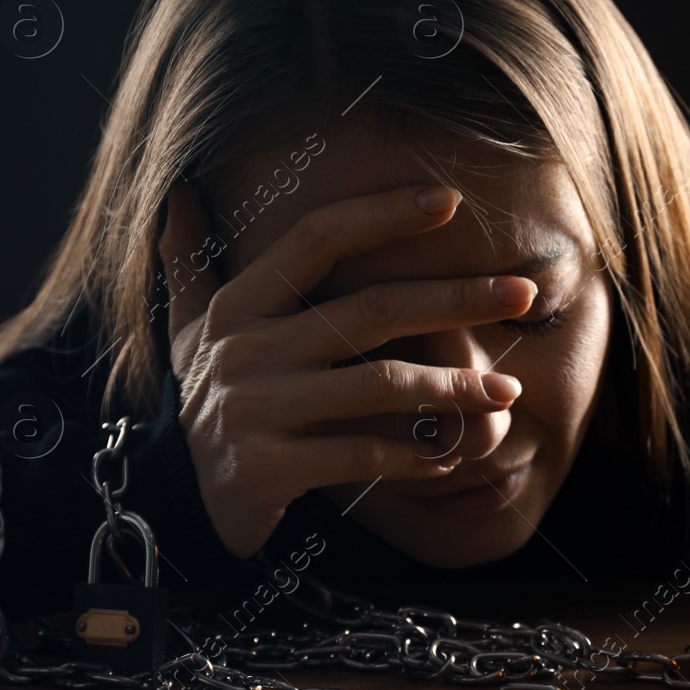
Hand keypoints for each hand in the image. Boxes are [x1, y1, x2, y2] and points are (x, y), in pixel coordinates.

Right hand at [159, 181, 537, 558]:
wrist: (167, 499)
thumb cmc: (205, 397)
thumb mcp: (186, 329)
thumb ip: (189, 260)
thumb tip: (182, 190)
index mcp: (239, 305)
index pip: (317, 239)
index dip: (382, 215)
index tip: (450, 201)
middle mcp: (247, 350)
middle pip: (370, 309)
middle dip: (455, 298)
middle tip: (522, 292)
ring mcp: (256, 411)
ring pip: (376, 386)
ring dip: (451, 388)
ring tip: (509, 391)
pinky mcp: (268, 469)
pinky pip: (360, 456)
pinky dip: (413, 455)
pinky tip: (454, 455)